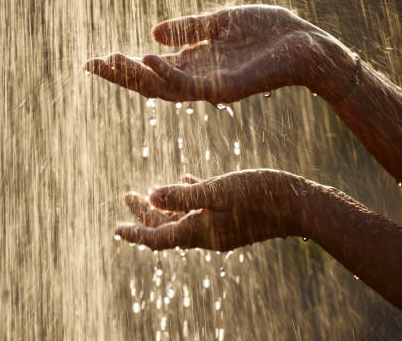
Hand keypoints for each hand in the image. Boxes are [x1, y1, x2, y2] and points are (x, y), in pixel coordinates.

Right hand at [85, 5, 354, 102]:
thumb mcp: (220, 22)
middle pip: (149, 82)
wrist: (305, 43)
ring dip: (135, 74)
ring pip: (161, 86)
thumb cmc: (268, 31)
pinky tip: (146, 56)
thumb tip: (152, 32)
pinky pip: (187, 84)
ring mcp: (207, 86)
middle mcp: (196, 78)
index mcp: (194, 63)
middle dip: (120, 74)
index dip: (124, 65)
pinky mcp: (222, 88)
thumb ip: (188, 29)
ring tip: (109, 60)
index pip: (150, 68)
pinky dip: (165, 71)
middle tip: (90, 65)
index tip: (97, 59)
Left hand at [116, 169, 306, 250]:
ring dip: (164, 205)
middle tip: (127, 196)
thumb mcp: (217, 191)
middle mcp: (207, 234)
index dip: (135, 233)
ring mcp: (220, 226)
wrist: (300, 204)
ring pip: (184, 218)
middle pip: (167, 227)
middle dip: (145, 213)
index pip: (158, 238)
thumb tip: (151, 197)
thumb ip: (183, 196)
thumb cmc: (259, 194)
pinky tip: (185, 178)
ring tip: (149, 189)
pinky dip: (190, 197)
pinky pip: (203, 209)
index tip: (116, 228)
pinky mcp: (232, 217)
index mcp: (200, 231)